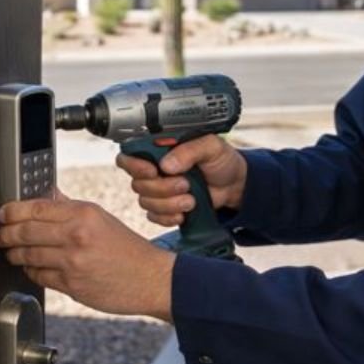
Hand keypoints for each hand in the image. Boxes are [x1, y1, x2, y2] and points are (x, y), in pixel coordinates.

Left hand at [0, 197, 175, 320]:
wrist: (150, 278)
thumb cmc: (128, 249)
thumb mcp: (100, 218)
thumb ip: (69, 207)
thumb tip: (45, 196)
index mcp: (84, 213)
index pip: (36, 208)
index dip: (12, 211)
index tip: (3, 213)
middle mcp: (77, 235)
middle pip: (25, 231)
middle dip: (5, 233)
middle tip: (1, 234)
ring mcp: (73, 261)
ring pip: (27, 255)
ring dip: (13, 253)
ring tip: (12, 251)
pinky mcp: (71, 285)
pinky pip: (38, 275)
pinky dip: (30, 270)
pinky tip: (32, 266)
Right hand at [117, 134, 247, 227]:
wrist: (235, 185)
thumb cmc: (221, 160)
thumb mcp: (210, 146)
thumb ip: (189, 150)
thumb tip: (167, 165)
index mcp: (159, 150)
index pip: (129, 156)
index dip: (134, 166)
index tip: (153, 171)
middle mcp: (154, 170)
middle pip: (138, 184)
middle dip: (162, 188)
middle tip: (186, 184)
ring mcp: (158, 191)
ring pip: (146, 202)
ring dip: (169, 204)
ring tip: (191, 199)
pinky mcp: (165, 208)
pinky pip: (154, 217)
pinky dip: (169, 217)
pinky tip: (184, 213)